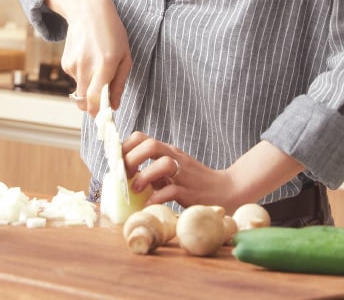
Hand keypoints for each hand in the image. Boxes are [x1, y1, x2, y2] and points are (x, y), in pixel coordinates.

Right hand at [46, 0, 131, 114]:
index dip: (98, 113)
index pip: (96, 100)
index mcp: (105, 64)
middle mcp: (86, 66)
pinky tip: (87, 59)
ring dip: (89, 88)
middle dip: (93, 107)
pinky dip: (82, 76)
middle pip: (84, 102)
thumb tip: (114, 106)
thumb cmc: (112, 33)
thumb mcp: (124, 56)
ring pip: (80, 91)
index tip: (104, 118)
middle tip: (103, 102)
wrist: (87, 10)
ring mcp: (73, 65)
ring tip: (97, 67)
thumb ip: (119, 83)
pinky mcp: (65, 63)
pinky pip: (75, 79)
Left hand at [123, 134, 305, 211]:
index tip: (116, 161)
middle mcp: (175, 158)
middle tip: (125, 173)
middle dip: (132, 158)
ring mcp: (184, 173)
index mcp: (168, 151)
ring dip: (144, 176)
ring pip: (163, 164)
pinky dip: (156, 198)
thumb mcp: (172, 172)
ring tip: (136, 189)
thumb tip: (127, 175)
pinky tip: (149, 204)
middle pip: (151, 145)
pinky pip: (171, 191)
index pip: (143, 138)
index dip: (125, 147)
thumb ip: (153, 171)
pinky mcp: (190, 191)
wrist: (227, 191)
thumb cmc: (195, 183)